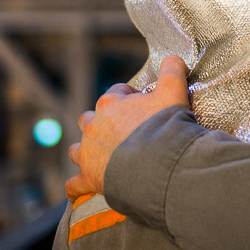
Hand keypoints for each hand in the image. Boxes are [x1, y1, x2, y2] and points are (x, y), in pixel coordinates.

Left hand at [65, 56, 189, 200]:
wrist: (159, 165)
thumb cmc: (165, 127)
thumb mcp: (174, 91)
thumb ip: (172, 70)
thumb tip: (173, 59)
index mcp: (111, 103)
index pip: (117, 92)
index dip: (131, 97)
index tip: (144, 105)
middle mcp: (94, 126)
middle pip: (90, 119)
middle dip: (102, 122)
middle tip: (124, 131)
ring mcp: (89, 153)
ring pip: (77, 149)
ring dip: (86, 150)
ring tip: (101, 155)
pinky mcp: (89, 178)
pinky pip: (75, 184)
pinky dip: (76, 187)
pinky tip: (77, 190)